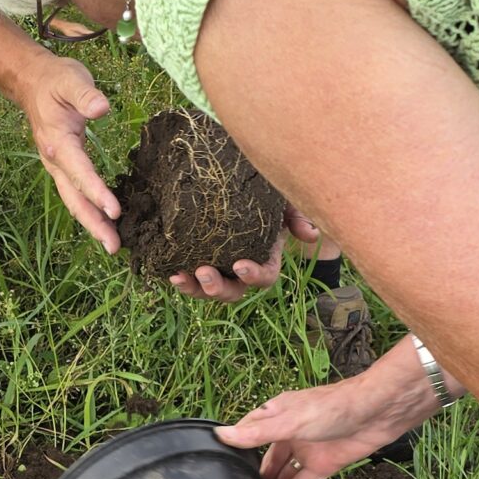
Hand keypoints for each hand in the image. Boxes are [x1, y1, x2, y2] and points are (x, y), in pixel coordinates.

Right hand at [17, 51, 118, 252]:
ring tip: (112, 244)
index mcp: (58, 143)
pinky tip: (103, 223)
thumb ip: (86, 95)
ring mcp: (57, 166)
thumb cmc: (55, 80)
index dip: (97, 193)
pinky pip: (75, 194)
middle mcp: (54, 161)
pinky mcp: (63, 166)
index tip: (115, 211)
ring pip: (74, 201)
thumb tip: (102, 108)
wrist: (31, 81)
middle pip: (74, 199)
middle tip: (114, 247)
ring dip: (92, 223)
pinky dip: (89, 211)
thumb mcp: (71, 80)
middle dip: (94, 224)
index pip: (80, 172)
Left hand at [169, 206, 320, 302]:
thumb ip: (296, 214)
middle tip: (204, 272)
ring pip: (207, 290)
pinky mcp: (196, 261)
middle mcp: (240, 270)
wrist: (234, 186)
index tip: (240, 264)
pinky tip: (168, 272)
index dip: (254, 276)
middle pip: (233, 292)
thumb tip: (310, 236)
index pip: (265, 277)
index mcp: (265, 259)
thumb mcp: (281, 200)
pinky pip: (189, 277)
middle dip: (218, 288)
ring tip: (180, 276)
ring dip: (194, 288)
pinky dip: (180, 278)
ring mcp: (218, 268)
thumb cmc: (263, 195)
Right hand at [216, 372, 414, 478]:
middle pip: (265, 459)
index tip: (216, 466)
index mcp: (276, 414)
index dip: (235, 448)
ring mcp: (305, 450)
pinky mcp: (322, 466)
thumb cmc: (333, 407)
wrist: (379, 413)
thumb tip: (222, 436)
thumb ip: (258, 433)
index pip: (248, 432)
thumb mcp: (290, 421)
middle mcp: (288, 432)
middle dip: (253, 476)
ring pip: (282, 475)